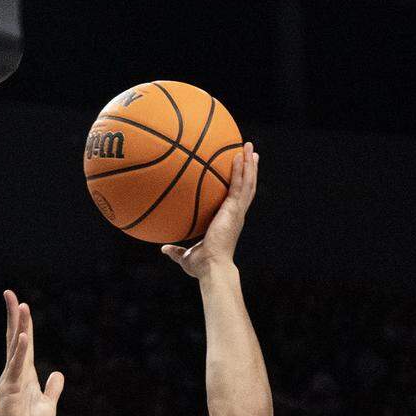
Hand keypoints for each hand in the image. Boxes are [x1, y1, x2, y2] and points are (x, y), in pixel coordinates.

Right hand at [0, 291, 64, 415]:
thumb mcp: (48, 405)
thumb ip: (52, 389)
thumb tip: (58, 373)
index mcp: (26, 374)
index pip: (24, 344)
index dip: (24, 324)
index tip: (20, 303)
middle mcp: (16, 372)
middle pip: (15, 338)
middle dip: (14, 316)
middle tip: (10, 294)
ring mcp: (12, 378)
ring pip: (15, 347)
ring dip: (19, 325)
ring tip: (20, 305)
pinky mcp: (10, 389)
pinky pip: (16, 366)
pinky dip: (21, 351)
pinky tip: (24, 336)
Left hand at [161, 142, 257, 276]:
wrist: (212, 267)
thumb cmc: (202, 266)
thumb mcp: (186, 256)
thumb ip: (176, 250)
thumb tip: (164, 249)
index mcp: (229, 222)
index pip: (237, 200)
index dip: (241, 186)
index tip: (241, 174)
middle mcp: (236, 215)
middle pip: (247, 187)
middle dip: (250, 170)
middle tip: (252, 154)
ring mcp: (237, 211)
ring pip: (248, 183)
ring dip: (250, 164)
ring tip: (250, 147)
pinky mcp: (234, 209)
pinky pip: (239, 185)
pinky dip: (241, 170)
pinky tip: (239, 155)